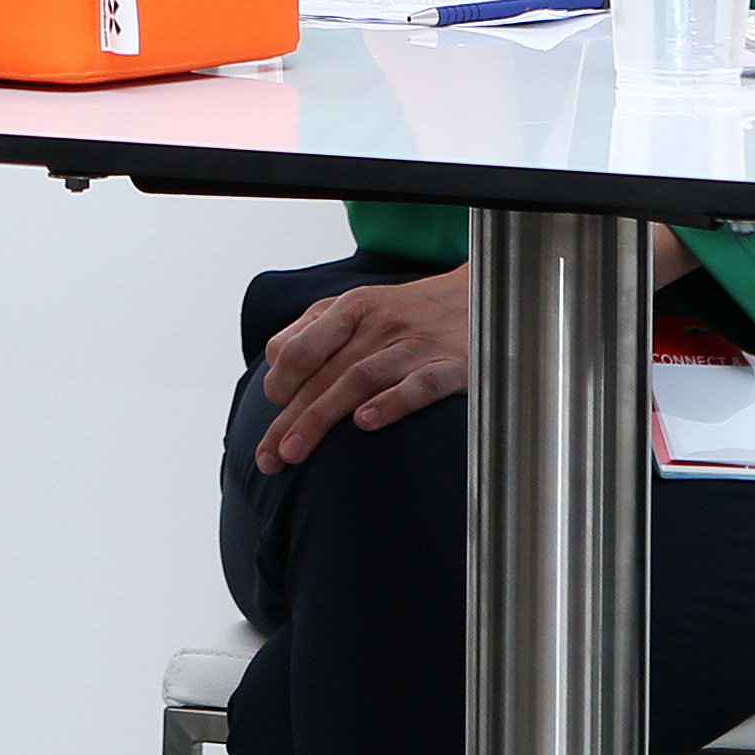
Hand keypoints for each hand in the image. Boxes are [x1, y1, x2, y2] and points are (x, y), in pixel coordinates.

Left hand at [252, 263, 474, 470]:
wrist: (485, 297)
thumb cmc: (409, 313)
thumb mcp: (360, 306)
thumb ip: (315, 330)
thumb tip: (274, 366)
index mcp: (352, 308)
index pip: (300, 348)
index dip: (279, 384)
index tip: (273, 416)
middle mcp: (380, 323)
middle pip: (324, 374)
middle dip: (291, 419)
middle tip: (270, 457)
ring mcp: (416, 344)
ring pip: (360, 379)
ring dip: (322, 417)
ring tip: (295, 453)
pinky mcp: (452, 366)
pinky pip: (418, 385)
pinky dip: (391, 403)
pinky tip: (366, 424)